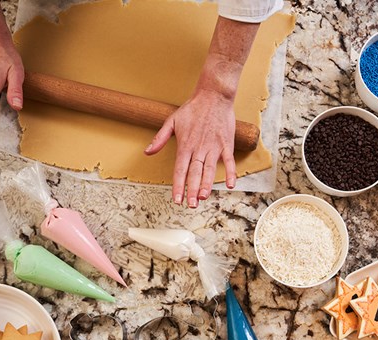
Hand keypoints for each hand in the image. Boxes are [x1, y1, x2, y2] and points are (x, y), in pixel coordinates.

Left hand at [145, 88, 236, 207]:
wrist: (213, 96)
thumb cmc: (192, 109)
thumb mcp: (171, 121)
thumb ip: (159, 138)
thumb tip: (147, 152)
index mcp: (185, 145)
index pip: (180, 170)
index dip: (178, 186)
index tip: (177, 199)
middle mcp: (199, 149)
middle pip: (194, 173)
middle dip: (192, 190)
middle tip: (190, 205)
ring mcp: (214, 147)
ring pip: (209, 170)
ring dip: (207, 185)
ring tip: (203, 198)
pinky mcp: (226, 144)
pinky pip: (229, 161)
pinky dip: (231, 173)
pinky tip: (230, 185)